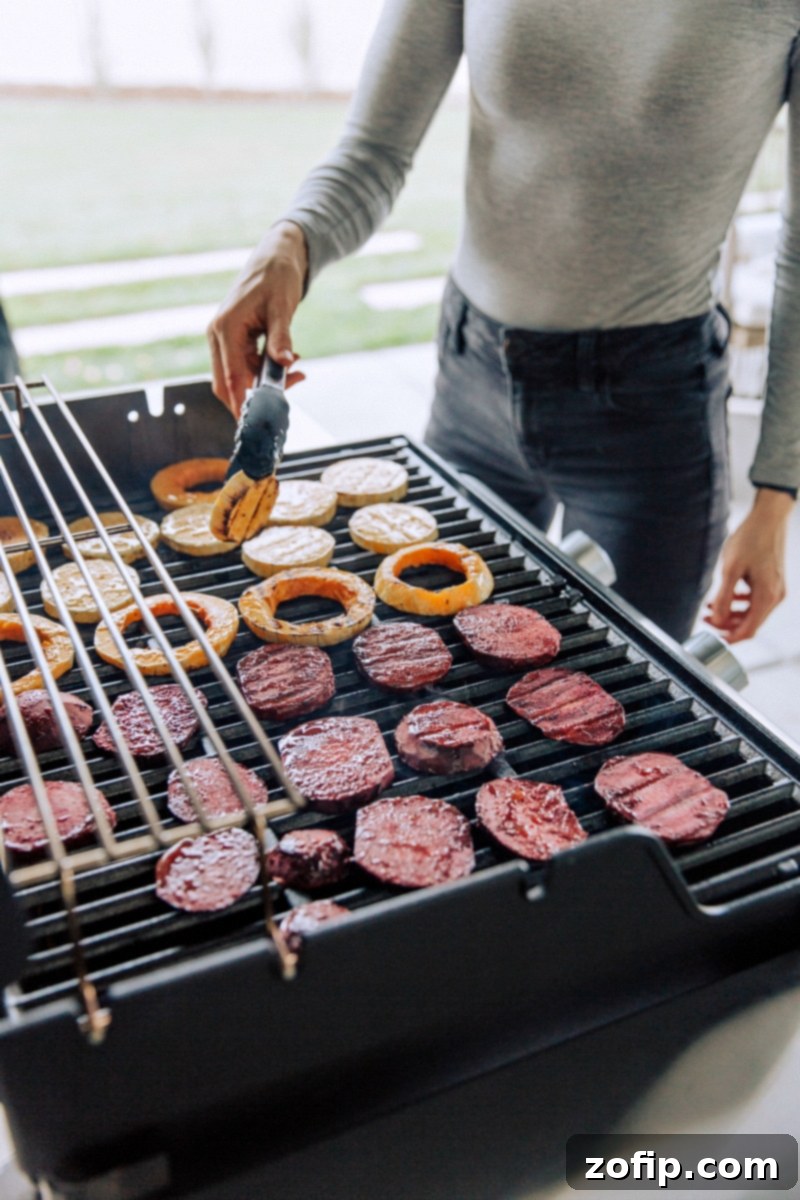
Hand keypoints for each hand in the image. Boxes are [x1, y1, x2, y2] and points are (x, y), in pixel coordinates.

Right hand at [207, 221, 308, 416]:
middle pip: (227, 384)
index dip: (243, 402)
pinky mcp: (233, 340)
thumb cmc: (277, 278)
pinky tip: (290, 363)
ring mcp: (223, 339)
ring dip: (265, 383)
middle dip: (254, 397)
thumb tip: (286, 365)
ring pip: (238, 377)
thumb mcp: (283, 308)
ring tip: (298, 373)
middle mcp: (218, 336)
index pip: (232, 377)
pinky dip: (265, 372)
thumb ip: (281, 337)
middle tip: (287, 398)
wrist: (274, 259)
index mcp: (225, 328)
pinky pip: (245, 366)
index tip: (255, 422)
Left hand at [705, 488, 792, 641]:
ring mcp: (776, 589)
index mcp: (767, 596)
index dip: (729, 637)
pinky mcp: (773, 581)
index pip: (749, 630)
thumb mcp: (730, 569)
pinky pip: (756, 600)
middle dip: (727, 624)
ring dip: (732, 613)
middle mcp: (775, 596)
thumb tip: (717, 619)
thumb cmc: (751, 539)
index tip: (713, 637)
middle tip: (707, 618)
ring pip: (752, 612)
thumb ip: (723, 597)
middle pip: (750, 623)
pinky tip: (727, 594)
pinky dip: (741, 601)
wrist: (768, 517)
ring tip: (712, 607)